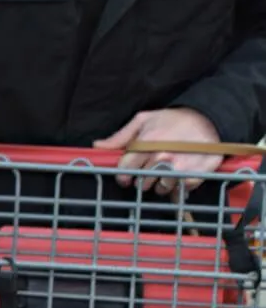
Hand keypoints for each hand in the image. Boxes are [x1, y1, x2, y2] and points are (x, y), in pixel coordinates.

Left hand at [93, 108, 222, 194]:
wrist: (209, 118)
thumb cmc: (173, 119)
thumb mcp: (144, 120)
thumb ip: (120, 137)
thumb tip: (98, 146)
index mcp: (146, 145)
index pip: (125, 171)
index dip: (124, 175)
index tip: (127, 176)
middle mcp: (162, 158)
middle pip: (142, 183)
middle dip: (143, 179)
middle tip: (151, 169)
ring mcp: (180, 168)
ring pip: (160, 189)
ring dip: (161, 184)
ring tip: (166, 171)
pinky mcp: (196, 174)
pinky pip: (180, 190)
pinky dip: (179, 186)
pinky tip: (181, 173)